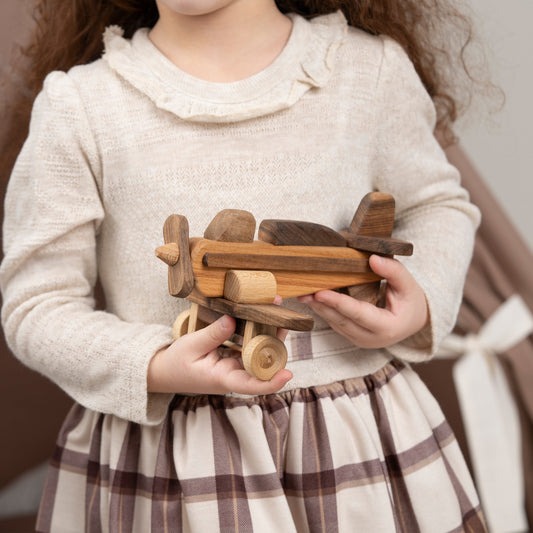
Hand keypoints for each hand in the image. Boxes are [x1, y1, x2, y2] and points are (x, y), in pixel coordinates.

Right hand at [147, 314, 292, 394]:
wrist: (166, 372)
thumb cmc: (176, 364)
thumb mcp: (191, 346)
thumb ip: (212, 334)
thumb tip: (233, 319)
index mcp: (224, 379)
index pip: (251, 385)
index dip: (272, 382)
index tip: (288, 374)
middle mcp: (235, 374)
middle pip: (263, 364)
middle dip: (276, 343)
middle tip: (284, 320)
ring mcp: (236, 366)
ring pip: (259, 352)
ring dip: (268, 333)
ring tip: (274, 309)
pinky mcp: (234, 357)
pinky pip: (250, 346)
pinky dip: (256, 332)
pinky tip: (260, 315)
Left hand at [298, 255, 428, 348]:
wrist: (414, 320)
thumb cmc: (411, 301)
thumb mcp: (408, 284)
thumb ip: (393, 271)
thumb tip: (373, 259)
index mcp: (387, 327)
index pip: (358, 313)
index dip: (338, 303)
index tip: (320, 292)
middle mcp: (371, 338)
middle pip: (341, 320)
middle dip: (321, 305)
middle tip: (303, 291)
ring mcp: (361, 340)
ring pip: (335, 323)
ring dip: (319, 308)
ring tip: (304, 293)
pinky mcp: (353, 337)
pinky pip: (336, 323)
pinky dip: (325, 310)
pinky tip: (314, 298)